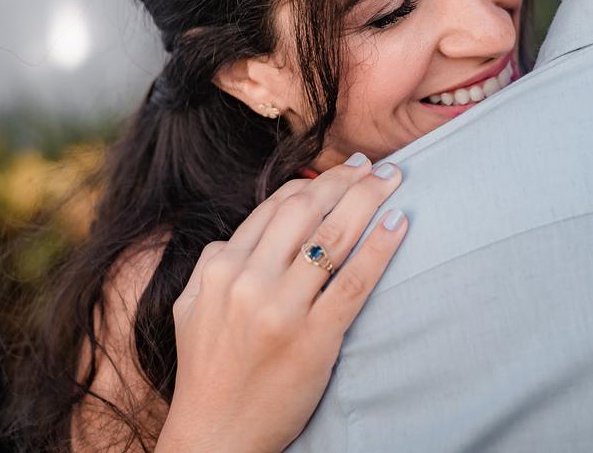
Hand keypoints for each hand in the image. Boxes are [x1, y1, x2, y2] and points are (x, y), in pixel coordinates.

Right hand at [159, 156, 406, 452]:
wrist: (215, 436)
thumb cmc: (208, 373)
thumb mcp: (194, 308)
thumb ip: (215, 266)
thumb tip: (250, 232)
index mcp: (219, 268)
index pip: (275, 208)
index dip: (315, 182)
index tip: (343, 172)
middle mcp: (247, 281)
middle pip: (307, 210)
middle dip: (346, 181)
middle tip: (377, 166)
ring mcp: (281, 309)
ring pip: (333, 236)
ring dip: (368, 200)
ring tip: (394, 181)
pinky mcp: (314, 339)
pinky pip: (354, 282)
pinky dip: (379, 247)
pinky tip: (398, 223)